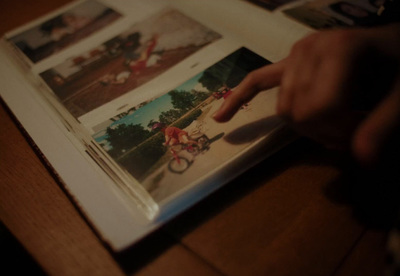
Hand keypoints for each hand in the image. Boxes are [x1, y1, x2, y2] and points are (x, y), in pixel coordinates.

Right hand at [213, 23, 399, 165]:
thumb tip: (360, 159)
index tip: (360, 135)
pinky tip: (220, 119)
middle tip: (348, 135)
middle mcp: (309, 49)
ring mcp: (295, 55)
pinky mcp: (288, 62)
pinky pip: (256, 81)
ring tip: (331, 128)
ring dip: (304, 127)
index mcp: (337, 50)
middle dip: (322, 132)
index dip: (339, 131)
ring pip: (283, 109)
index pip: (320, 108)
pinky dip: (237, 99)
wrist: (392, 43)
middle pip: (298, 112)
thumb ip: (381, 124)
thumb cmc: (399, 64)